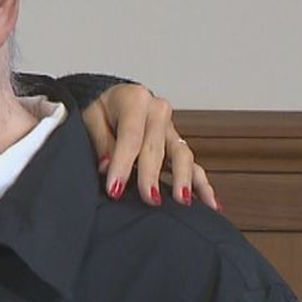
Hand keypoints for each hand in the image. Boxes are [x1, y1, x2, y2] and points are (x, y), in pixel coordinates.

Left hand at [81, 83, 218, 210]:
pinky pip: (193, 164)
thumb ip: (100, 140)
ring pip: (182, 155)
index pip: (131, 137)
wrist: (114, 97)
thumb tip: (107, 165)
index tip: (115, 189)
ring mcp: (171, 129)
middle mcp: (158, 112)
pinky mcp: (176, 143)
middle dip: (152, 176)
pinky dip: (202, 184)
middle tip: (148, 198)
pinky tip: (210, 203)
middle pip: (156, 148)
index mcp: (136, 101)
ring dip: (183, 179)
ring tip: (182, 201)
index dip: (123, 165)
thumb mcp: (91, 116)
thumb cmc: (101, 108)